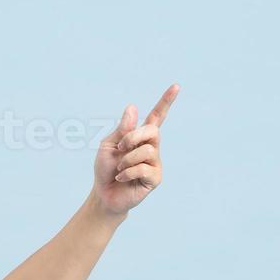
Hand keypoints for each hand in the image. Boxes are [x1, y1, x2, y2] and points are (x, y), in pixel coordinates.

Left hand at [92, 83, 179, 217]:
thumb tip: (133, 107)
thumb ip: (122, 129)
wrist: (104, 194)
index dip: (166, 102)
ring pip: (146, 151)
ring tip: (119, 169)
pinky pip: (144, 168)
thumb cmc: (105, 169)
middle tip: (120, 148)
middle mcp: (151, 147)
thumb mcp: (109, 145)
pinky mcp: (155, 178)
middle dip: (133, 137)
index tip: (176, 86)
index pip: (157, 116)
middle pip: (153, 131)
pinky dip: (128, 172)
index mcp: (140, 136)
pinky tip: (122, 178)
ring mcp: (155, 163)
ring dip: (126, 159)